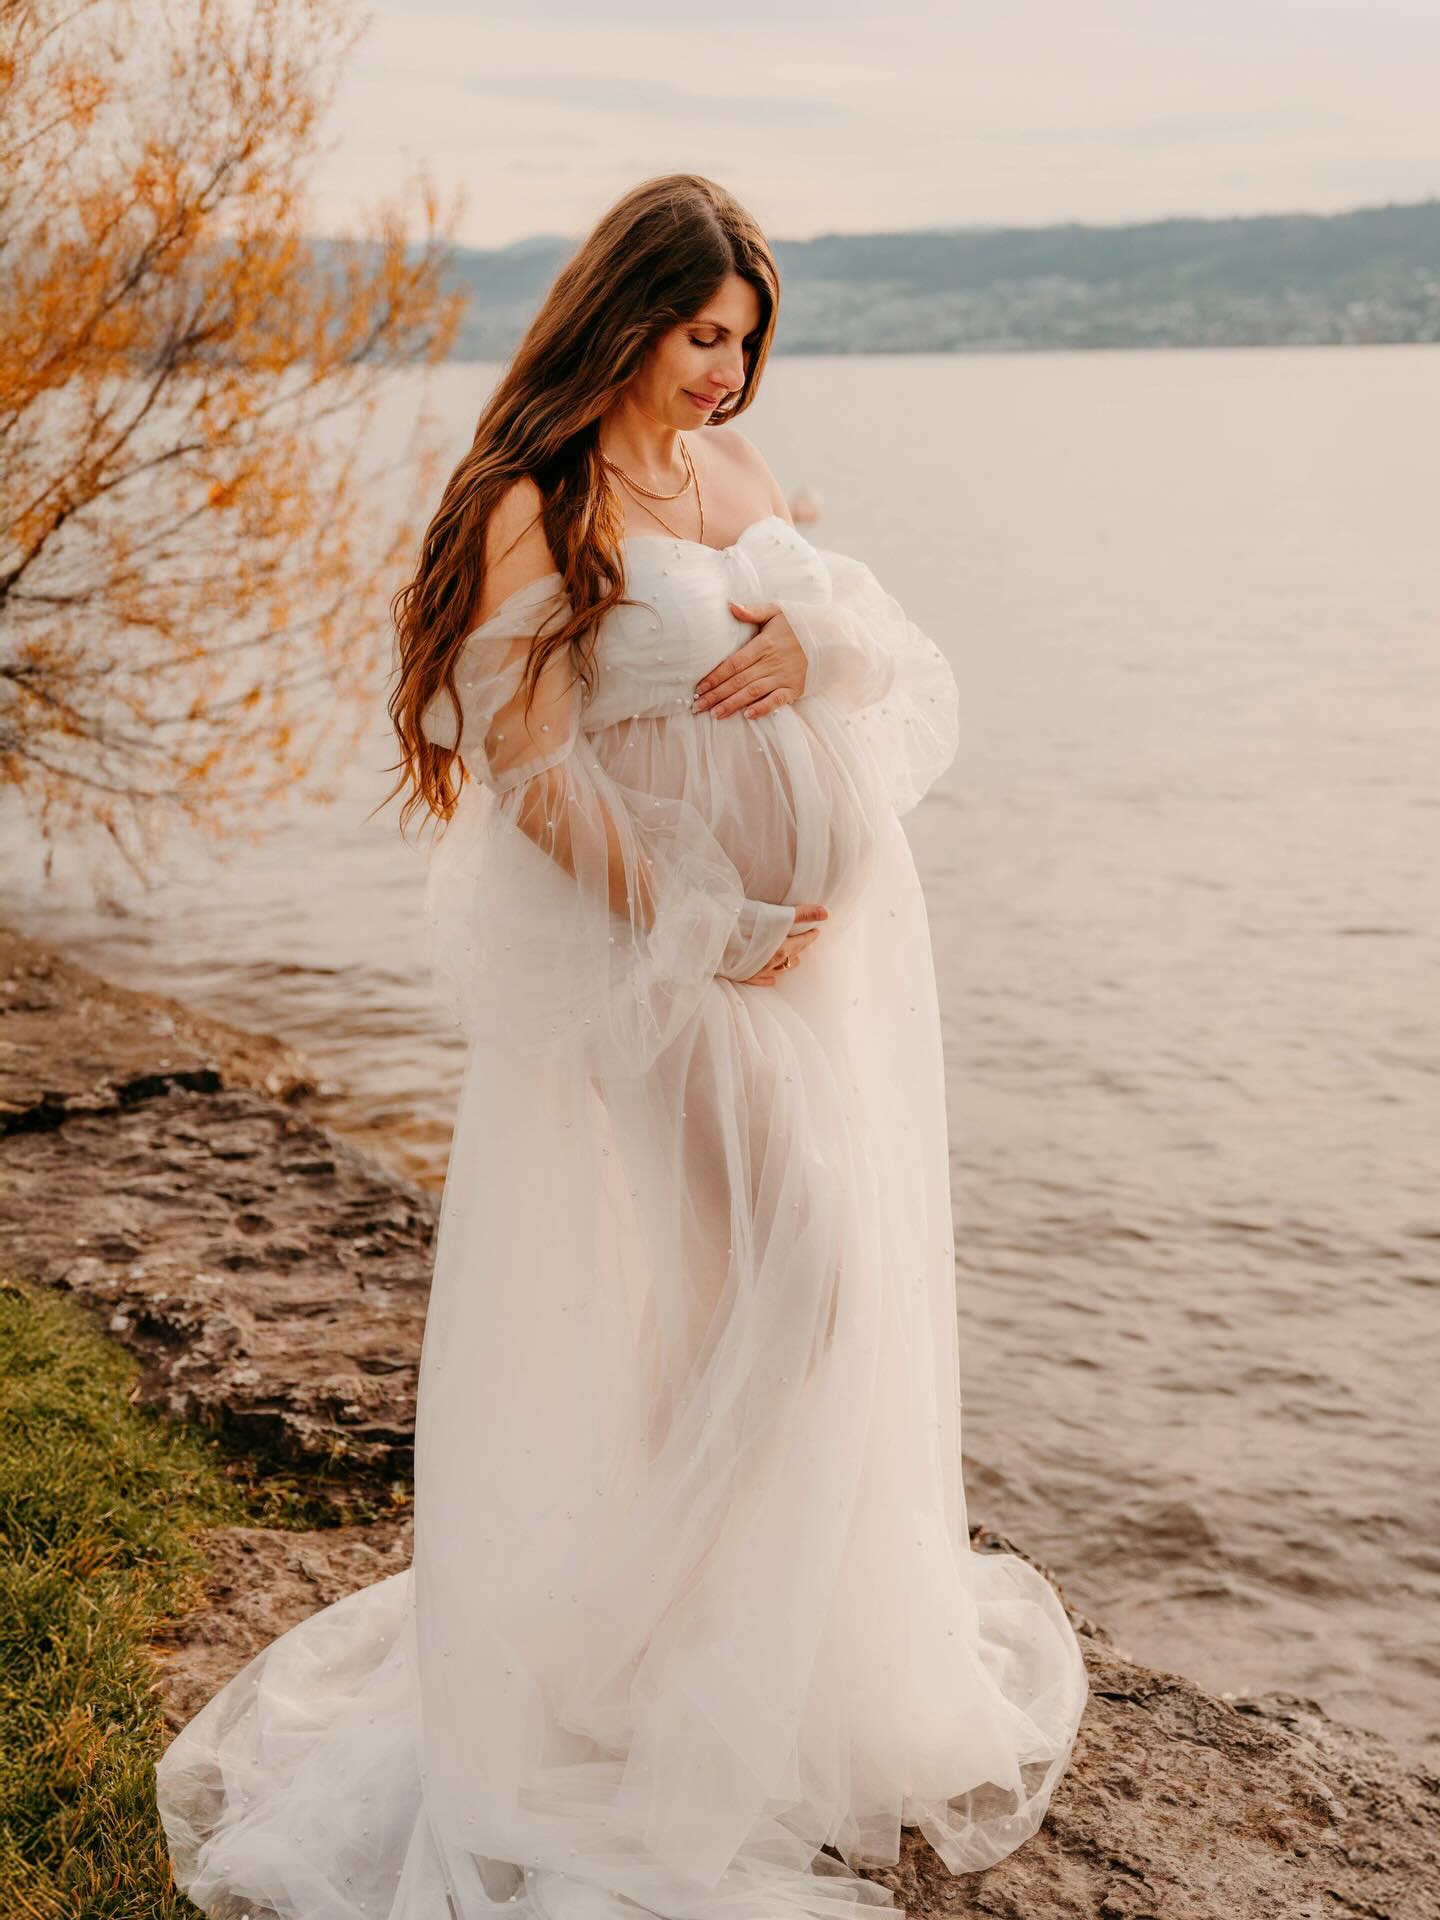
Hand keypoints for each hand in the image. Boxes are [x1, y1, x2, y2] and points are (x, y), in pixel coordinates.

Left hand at [692, 600, 807, 718]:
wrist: (831, 638)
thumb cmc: (800, 625)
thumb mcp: (777, 611)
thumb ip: (753, 611)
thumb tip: (730, 606)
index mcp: (764, 644)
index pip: (733, 663)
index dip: (715, 676)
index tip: (699, 687)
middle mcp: (771, 663)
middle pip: (738, 681)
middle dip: (717, 694)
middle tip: (698, 706)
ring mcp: (783, 677)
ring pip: (753, 693)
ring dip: (733, 704)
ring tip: (715, 714)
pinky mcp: (795, 689)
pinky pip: (777, 701)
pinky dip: (763, 709)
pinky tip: (748, 715)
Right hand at [735, 904, 827, 985]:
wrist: (713, 941)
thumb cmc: (740, 925)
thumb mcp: (773, 915)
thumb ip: (800, 914)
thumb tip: (826, 913)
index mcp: (780, 949)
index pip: (801, 942)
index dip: (810, 936)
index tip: (816, 931)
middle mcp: (770, 963)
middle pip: (791, 956)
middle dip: (801, 948)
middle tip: (807, 941)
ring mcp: (756, 972)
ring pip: (778, 970)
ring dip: (788, 964)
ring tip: (795, 960)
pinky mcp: (742, 975)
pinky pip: (760, 980)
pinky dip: (769, 978)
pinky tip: (772, 979)